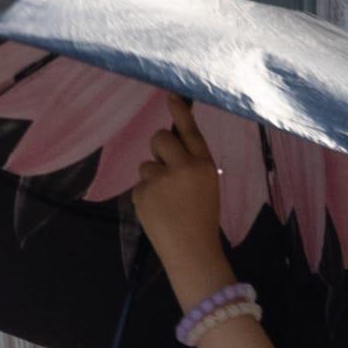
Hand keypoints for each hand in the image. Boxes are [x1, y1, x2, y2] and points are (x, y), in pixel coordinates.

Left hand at [133, 95, 227, 276]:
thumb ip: (191, 166)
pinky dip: (146, 195)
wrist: (191, 250)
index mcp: (204, 165)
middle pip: (159, 139)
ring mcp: (160, 180)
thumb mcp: (208, 186)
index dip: (179, 113)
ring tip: (166, 200)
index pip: (190, 132)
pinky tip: (158, 211)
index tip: (169, 97)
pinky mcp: (142, 193)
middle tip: (164, 166)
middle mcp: (182, 167)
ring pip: (146, 165)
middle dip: (158, 148)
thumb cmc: (202, 218)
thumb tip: (170, 149)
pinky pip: (140, 185)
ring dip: (153, 177)